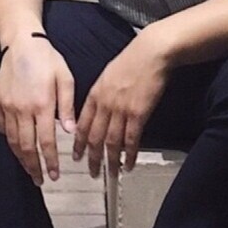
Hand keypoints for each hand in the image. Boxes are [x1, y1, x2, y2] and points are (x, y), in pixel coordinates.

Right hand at [0, 33, 75, 185]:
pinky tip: (16, 146)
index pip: (46, 142)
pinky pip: (3, 127)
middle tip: (39, 180)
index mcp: (42, 105)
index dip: (50, 162)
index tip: (53, 175)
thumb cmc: (47, 58)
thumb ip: (68, 106)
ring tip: (29, 168)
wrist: (21, 42)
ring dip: (21, 158)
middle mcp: (23, 109)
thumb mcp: (65, 79)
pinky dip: (9, 139)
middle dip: (33, 167)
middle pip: (27, 148)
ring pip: (13, 141)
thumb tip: (69, 132)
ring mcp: (7, 106)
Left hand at [72, 31, 170, 181]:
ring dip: (110, 161)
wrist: (150, 52)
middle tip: (92, 172)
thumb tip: (99, 107)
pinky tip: (128, 164)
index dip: (80, 143)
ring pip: (111, 142)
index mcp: (95, 94)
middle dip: (92, 158)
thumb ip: (101, 93)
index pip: (83, 124)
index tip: (77, 155)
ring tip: (110, 175)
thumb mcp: (108, 74)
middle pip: (94, 138)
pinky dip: (129, 154)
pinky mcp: (138, 114)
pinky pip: (131, 140)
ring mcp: (121, 110)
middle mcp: (105, 105)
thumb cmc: (132, 60)